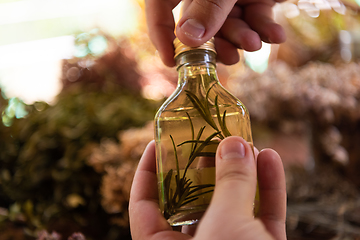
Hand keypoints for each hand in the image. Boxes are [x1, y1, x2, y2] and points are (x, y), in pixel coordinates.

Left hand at [129, 136, 286, 239]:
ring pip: (232, 204)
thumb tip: (233, 144)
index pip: (144, 205)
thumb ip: (231, 185)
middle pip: (193, 199)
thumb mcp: (227, 226)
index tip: (155, 143)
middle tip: (210, 137)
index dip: (146, 172)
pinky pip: (263, 215)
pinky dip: (268, 188)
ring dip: (241, 172)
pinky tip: (269, 160)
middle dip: (204, 166)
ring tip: (245, 142)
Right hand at [145, 0, 286, 66]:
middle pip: (200, 24)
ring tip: (254, 44)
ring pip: (229, 26)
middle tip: (228, 58)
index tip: (171, 61)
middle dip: (218, 43)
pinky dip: (266, 29)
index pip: (160, 6)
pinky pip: (255, 18)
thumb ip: (208, 7)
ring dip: (243, 38)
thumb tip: (187, 38)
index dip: (161, 33)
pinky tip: (275, 36)